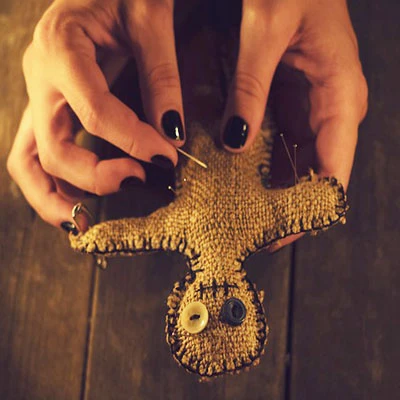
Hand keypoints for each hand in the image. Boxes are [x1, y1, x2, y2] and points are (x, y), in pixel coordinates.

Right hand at [7, 0, 184, 231]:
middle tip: (139, 181)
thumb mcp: (149, 15)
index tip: (167, 157)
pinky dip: (56, 185)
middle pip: (53, 148)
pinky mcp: (50, 109)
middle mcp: (41, 78)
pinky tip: (79, 203)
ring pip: (30, 161)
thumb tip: (172, 134)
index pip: (94, 111)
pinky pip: (40, 155)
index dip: (133, 141)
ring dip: (57, 197)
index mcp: (61, 47)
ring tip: (87, 223)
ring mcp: (41, 96)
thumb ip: (161, 73)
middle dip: (96, 176)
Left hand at [220, 0, 367, 250]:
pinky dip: (257, 160)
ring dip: (267, 187)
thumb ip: (251, 86)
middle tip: (249, 231)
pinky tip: (233, 174)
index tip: (281, 237)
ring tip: (237, 212)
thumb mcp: (267, 27)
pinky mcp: (290, 99)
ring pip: (294, 161)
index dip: (310, 209)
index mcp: (340, 94)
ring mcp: (310, 105)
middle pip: (312, 173)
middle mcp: (330, 107)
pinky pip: (278, 141)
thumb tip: (237, 142)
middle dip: (284, 205)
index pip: (333, 171)